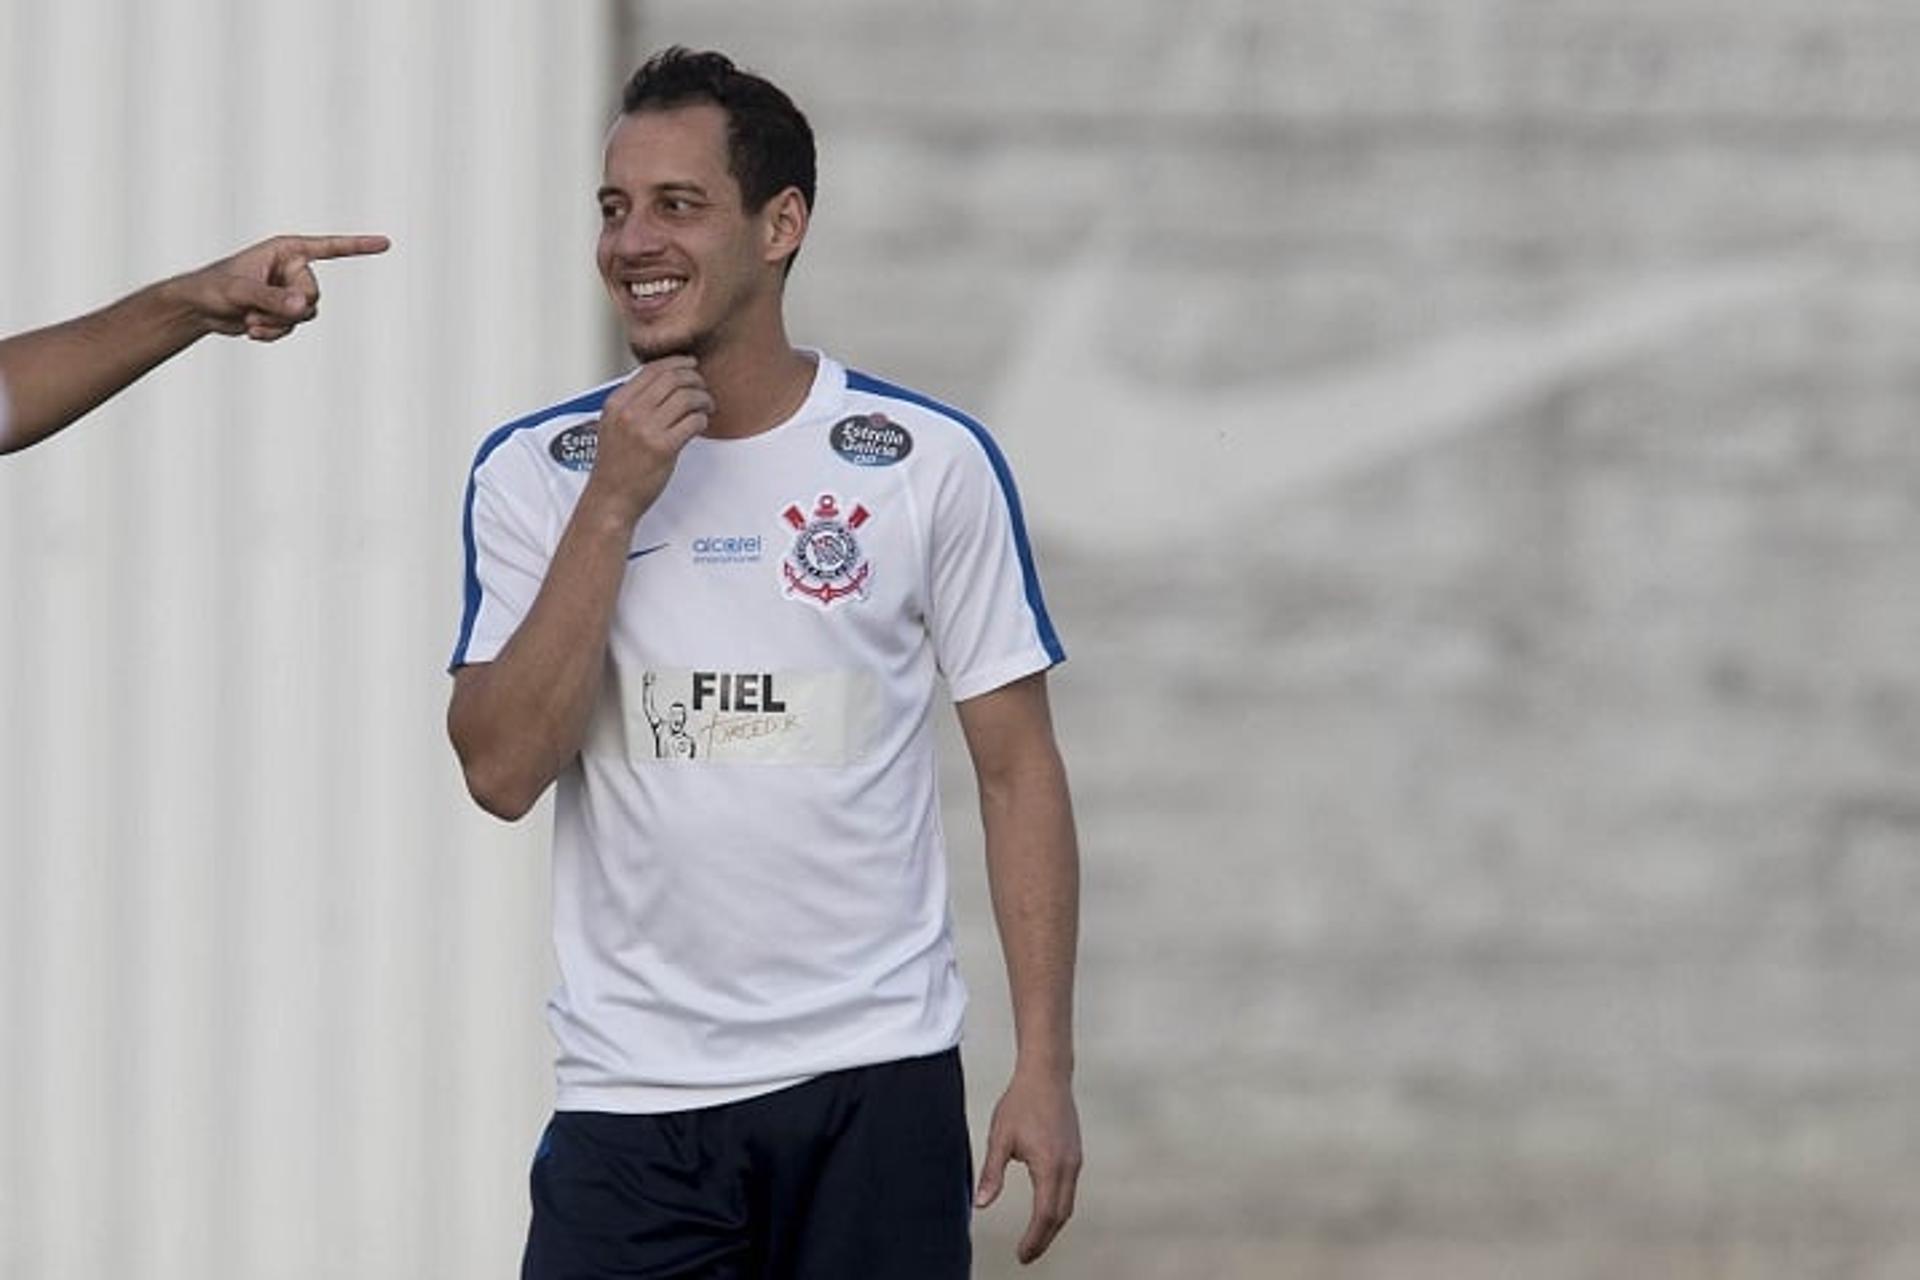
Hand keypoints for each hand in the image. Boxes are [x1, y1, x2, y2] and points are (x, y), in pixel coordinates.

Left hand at [171, 233, 390, 341]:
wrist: (197, 308)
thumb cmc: (213, 288)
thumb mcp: (240, 292)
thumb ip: (273, 298)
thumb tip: (304, 306)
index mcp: (286, 250)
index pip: (330, 248)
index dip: (358, 246)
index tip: (385, 243)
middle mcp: (292, 269)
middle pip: (315, 294)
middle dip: (289, 308)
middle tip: (259, 309)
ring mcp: (289, 291)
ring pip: (307, 314)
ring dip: (278, 323)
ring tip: (250, 319)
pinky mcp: (284, 311)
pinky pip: (294, 327)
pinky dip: (274, 333)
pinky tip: (252, 329)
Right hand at [583, 356, 712, 525]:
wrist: (611, 498)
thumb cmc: (616, 465)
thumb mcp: (613, 425)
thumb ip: (633, 403)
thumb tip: (663, 381)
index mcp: (616, 403)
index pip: (651, 370)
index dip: (676, 362)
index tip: (691, 365)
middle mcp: (629, 412)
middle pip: (672, 379)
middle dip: (695, 378)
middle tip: (704, 388)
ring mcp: (646, 430)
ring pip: (686, 397)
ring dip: (703, 399)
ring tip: (708, 407)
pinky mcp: (663, 448)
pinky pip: (693, 421)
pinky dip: (703, 419)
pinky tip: (702, 424)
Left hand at [975, 1067, 1082, 1264]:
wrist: (1046, 1074)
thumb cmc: (1021, 1102)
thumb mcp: (1000, 1138)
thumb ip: (992, 1174)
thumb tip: (981, 1205)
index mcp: (1050, 1166)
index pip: (1045, 1215)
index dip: (1034, 1240)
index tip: (1022, 1255)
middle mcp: (1068, 1166)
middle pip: (1060, 1215)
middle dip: (1044, 1239)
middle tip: (1026, 1254)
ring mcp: (1075, 1160)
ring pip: (1068, 1203)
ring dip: (1052, 1224)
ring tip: (1035, 1239)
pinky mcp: (1075, 1153)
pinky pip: (1069, 1189)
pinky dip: (1058, 1207)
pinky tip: (1045, 1210)